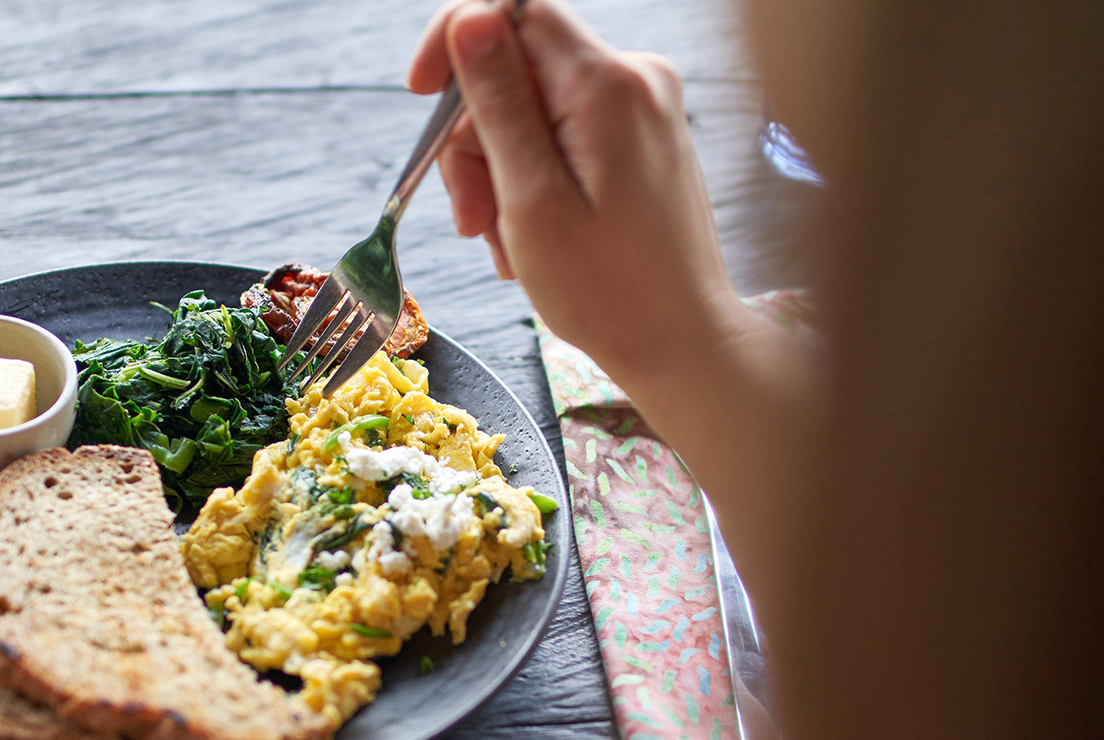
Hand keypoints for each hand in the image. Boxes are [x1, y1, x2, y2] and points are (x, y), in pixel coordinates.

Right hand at [408, 0, 752, 385]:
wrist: (681, 342)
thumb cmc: (607, 289)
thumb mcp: (531, 197)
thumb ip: (499, 101)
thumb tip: (469, 20)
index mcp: (607, 85)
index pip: (513, 7)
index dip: (456, 39)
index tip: (422, 95)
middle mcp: (634, 79)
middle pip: (516, 68)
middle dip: (476, 139)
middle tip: (473, 218)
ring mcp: (642, 107)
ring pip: (532, 106)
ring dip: (499, 170)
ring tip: (503, 241)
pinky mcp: (640, 136)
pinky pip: (562, 133)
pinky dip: (532, 178)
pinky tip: (531, 235)